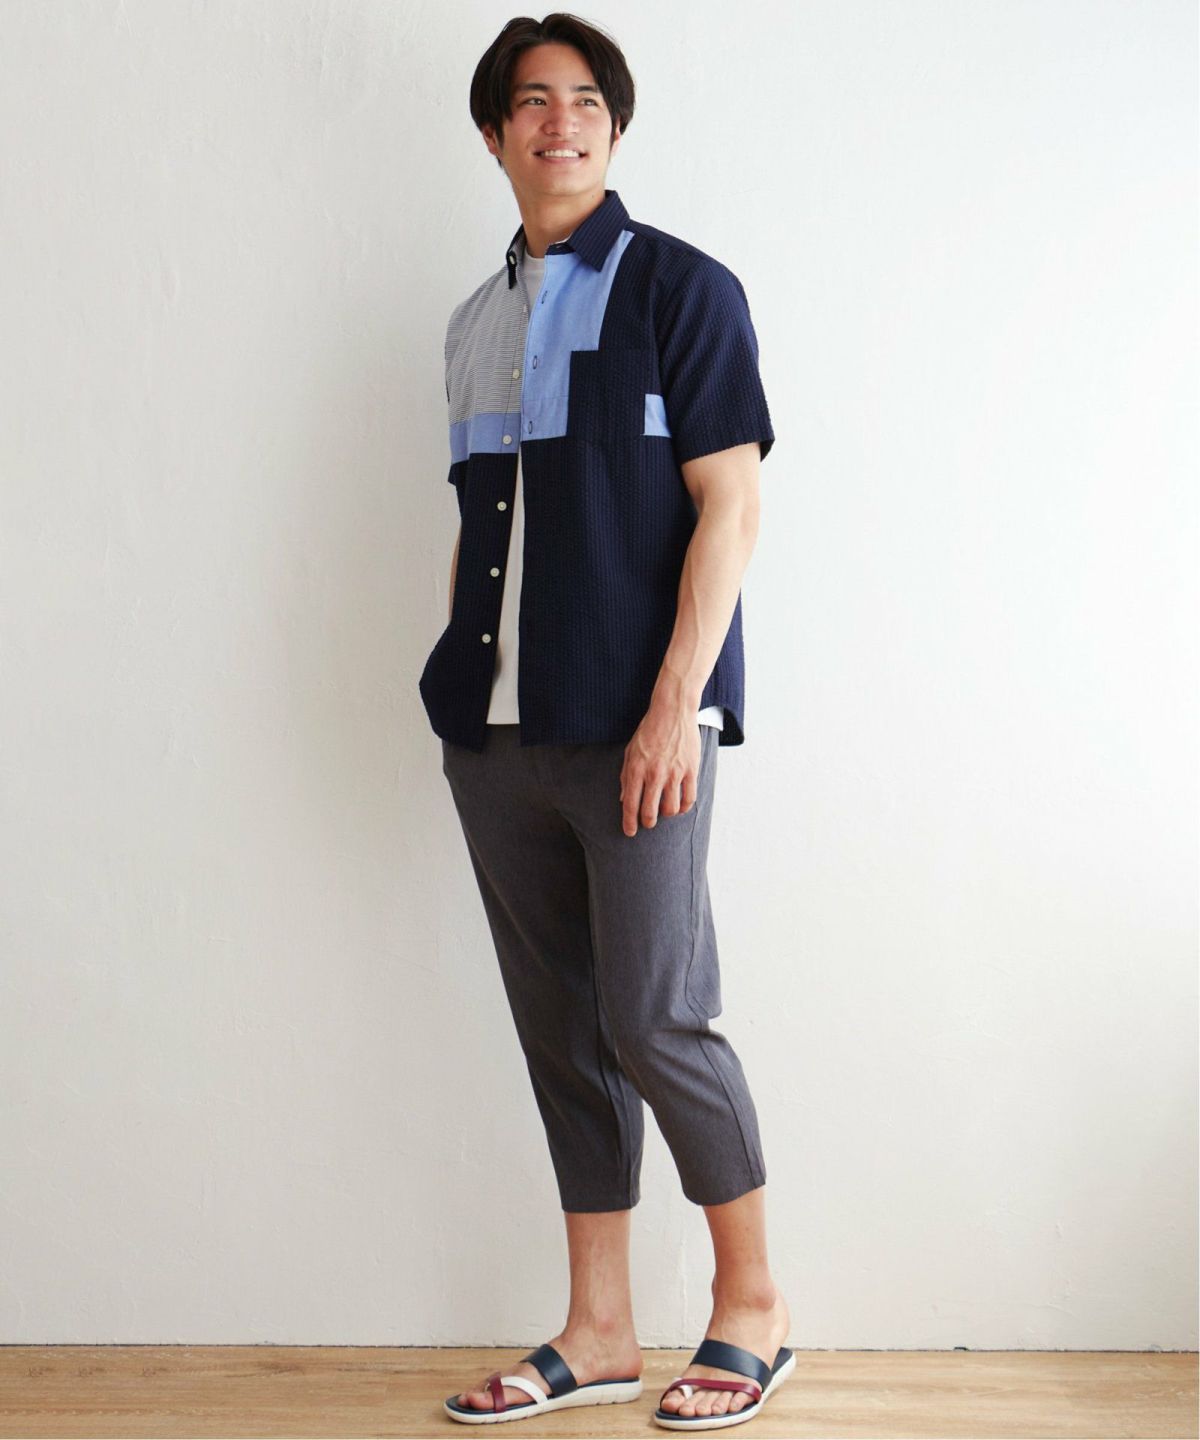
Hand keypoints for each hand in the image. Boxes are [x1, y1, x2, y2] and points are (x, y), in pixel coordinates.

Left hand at [620, 714, 701, 836]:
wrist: (672, 711)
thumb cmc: (649, 731)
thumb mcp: (630, 751)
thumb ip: (626, 776)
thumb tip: (623, 799)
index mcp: (636, 769)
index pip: (630, 804)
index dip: (629, 822)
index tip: (629, 832)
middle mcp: (654, 773)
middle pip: (650, 812)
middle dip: (647, 823)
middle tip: (647, 824)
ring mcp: (674, 773)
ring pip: (671, 809)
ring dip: (666, 814)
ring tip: (664, 810)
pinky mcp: (690, 770)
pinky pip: (689, 798)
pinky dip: (684, 807)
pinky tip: (679, 806)